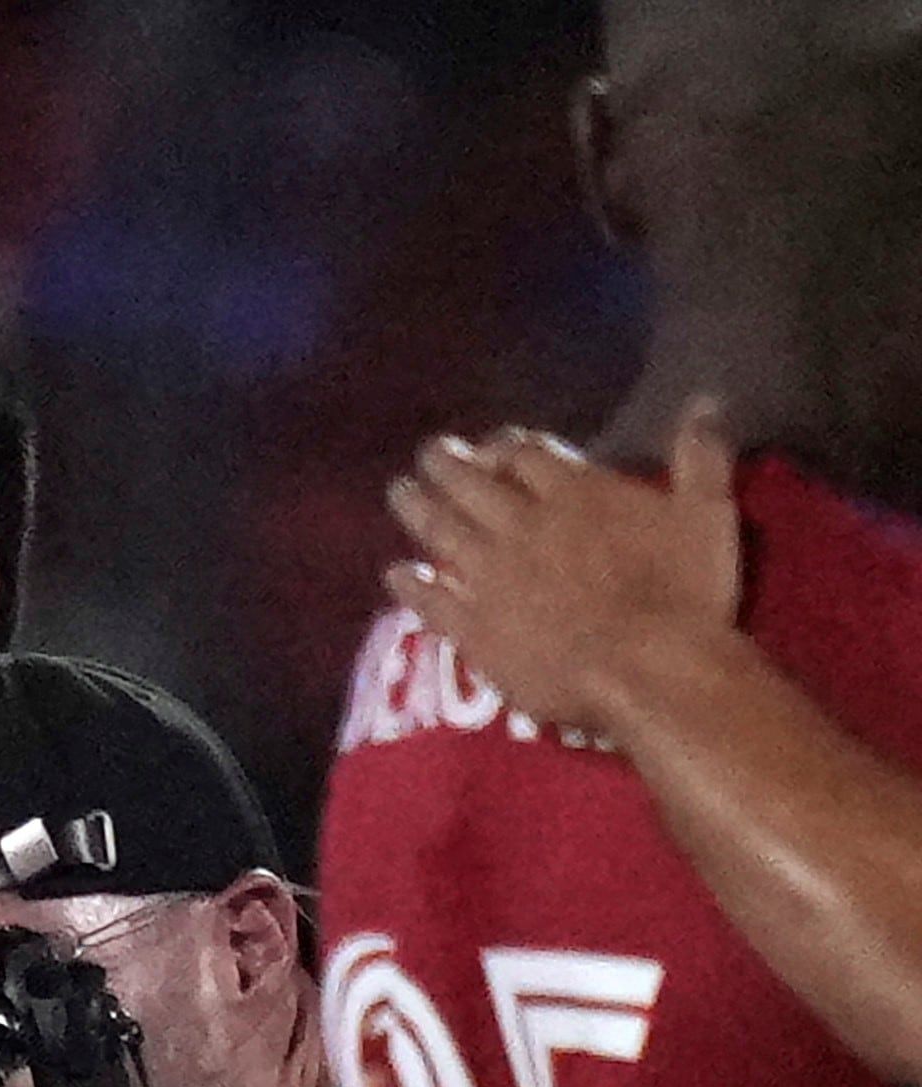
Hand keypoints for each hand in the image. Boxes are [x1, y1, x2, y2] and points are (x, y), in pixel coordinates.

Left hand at [384, 399, 742, 733]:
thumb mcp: (709, 513)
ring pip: (441, 532)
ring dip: (416, 509)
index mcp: (575, 493)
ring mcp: (491, 577)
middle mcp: (522, 526)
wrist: (648, 670)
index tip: (494, 444)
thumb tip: (706, 400)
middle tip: (427, 454)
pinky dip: (408, 585)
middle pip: (472, 484)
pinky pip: (430, 600)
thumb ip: (701, 455)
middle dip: (447, 465)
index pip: (527, 454)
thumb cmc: (686, 592)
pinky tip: (393, 574)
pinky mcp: (475, 627)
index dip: (507, 445)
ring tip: (398, 492)